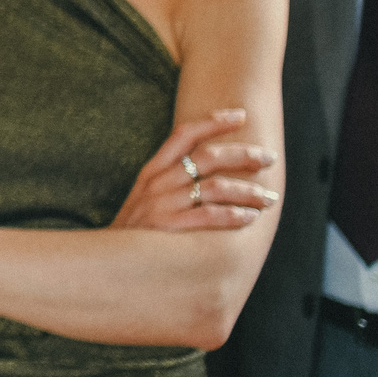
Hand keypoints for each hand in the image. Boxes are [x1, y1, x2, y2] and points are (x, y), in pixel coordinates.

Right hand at [112, 109, 277, 232]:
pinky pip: (210, 215)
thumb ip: (171, 180)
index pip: (184, 134)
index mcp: (152, 170)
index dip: (214, 121)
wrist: (109, 261)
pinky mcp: (170, 227)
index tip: (241, 115)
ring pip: (216, 187)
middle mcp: (158, 183)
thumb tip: (210, 168)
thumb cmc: (136, 230)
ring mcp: (163, 204)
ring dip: (248, 191)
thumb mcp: (146, 197)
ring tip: (268, 198)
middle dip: (244, 155)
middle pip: (208, 157)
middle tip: (269, 158)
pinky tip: (250, 218)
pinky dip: (235, 214)